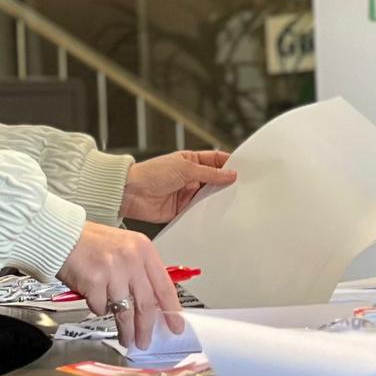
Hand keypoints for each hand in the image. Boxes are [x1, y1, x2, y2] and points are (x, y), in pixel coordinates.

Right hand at [58, 223, 183, 349]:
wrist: (62, 235)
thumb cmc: (92, 243)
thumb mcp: (125, 248)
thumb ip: (139, 272)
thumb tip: (151, 304)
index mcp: (144, 250)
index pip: (164, 285)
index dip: (171, 309)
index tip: (176, 326)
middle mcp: (132, 259)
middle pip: (146, 302)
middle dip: (146, 327)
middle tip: (145, 341)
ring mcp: (114, 270)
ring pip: (125, 310)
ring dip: (126, 329)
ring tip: (126, 339)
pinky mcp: (95, 281)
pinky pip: (100, 307)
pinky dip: (98, 308)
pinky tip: (94, 300)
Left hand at [120, 151, 237, 222]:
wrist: (130, 193)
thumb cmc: (151, 173)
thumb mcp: (184, 168)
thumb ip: (209, 173)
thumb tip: (230, 173)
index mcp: (190, 161)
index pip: (216, 161)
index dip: (230, 164)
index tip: (245, 169)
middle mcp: (190, 177)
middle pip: (214, 181)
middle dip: (227, 184)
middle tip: (243, 188)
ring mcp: (186, 194)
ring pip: (208, 197)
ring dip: (218, 200)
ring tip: (233, 202)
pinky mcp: (182, 210)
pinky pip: (199, 212)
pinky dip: (207, 214)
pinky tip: (217, 215)